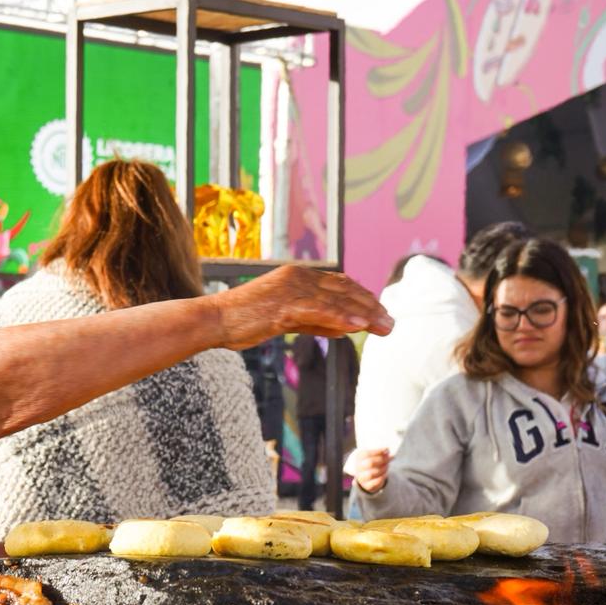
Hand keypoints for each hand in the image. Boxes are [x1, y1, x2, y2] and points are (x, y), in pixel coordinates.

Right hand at [214, 265, 392, 350]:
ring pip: (337, 300)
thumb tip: (346, 328)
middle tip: (390, 322)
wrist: (214, 320)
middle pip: (344, 290)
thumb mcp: (284, 320)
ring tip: (384, 326)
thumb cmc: (244, 321)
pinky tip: (361, 326)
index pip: (339, 284)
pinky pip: (320, 311)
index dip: (362, 297)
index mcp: (296, 276)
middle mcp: (297, 277)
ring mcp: (291, 290)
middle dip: (370, 306)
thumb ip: (315, 321)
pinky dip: (343, 317)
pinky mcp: (284, 306)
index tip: (380, 311)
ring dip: (365, 313)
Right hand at [353, 448, 390, 493]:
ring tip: (387, 465)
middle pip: (370, 463)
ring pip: (373, 473)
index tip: (387, 449)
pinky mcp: (367, 485)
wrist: (366, 478)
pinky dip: (383, 477)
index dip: (378, 451)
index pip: (366, 454)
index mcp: (358, 458)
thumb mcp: (371, 456)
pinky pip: (376, 481)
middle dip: (382, 459)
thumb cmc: (370, 463)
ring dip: (383, 468)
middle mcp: (358, 468)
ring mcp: (361, 477)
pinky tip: (385, 473)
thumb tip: (388, 451)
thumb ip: (378, 453)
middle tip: (390, 457)